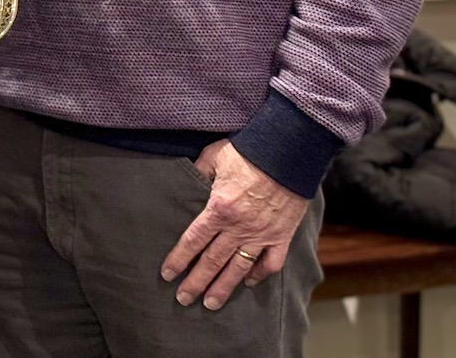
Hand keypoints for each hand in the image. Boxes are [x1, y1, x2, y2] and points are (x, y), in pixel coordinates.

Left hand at [160, 139, 310, 309]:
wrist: (288, 152)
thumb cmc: (249, 151)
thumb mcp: (214, 156)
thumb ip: (198, 171)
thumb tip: (187, 179)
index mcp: (219, 208)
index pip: (193, 240)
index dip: (179, 259)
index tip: (167, 274)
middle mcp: (239, 227)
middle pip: (212, 261)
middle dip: (196, 282)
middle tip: (183, 300)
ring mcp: (262, 234)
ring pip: (239, 268)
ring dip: (224, 287)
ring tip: (210, 304)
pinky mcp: (282, 235)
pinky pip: (270, 262)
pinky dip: (259, 274)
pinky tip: (248, 283)